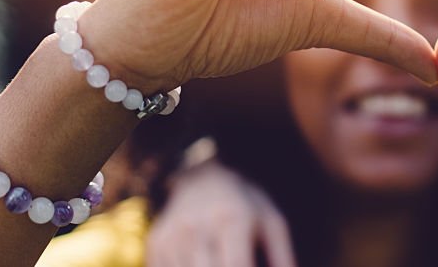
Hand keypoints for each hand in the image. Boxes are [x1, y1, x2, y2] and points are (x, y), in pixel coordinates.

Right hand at [147, 161, 294, 266]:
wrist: (201, 178)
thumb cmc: (245, 205)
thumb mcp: (271, 222)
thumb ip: (282, 257)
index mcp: (230, 220)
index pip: (236, 265)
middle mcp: (196, 228)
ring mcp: (171, 238)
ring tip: (221, 263)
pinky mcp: (155, 245)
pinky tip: (205, 263)